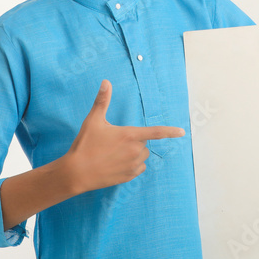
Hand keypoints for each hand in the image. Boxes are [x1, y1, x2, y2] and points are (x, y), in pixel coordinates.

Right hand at [63, 79, 184, 192]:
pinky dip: (132, 165)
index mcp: (130, 135)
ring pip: (142, 156)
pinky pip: (138, 168)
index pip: (156, 132)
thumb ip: (102, 101)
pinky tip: (116, 164)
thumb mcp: (93, 120)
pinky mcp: (129, 176)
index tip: (182, 132)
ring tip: (113, 153)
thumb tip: (106, 82)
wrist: (77, 173)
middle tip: (114, 142)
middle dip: (134, 141)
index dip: (170, 131)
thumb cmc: (85, 145)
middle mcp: (135, 151)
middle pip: (144, 143)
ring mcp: (133, 165)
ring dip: (134, 153)